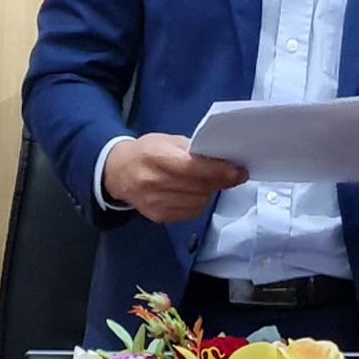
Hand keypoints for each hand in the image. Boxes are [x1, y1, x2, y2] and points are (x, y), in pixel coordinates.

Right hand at [103, 133, 247, 223]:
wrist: (119, 173)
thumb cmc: (147, 151)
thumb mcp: (167, 141)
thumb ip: (192, 150)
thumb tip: (221, 161)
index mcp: (156, 156)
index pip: (193, 168)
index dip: (219, 171)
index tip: (239, 171)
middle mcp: (154, 182)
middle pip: (199, 187)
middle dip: (221, 181)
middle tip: (234, 174)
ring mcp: (156, 203)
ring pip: (199, 202)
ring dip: (210, 191)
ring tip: (209, 182)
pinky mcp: (159, 217)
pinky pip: (191, 212)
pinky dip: (199, 202)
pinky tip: (196, 192)